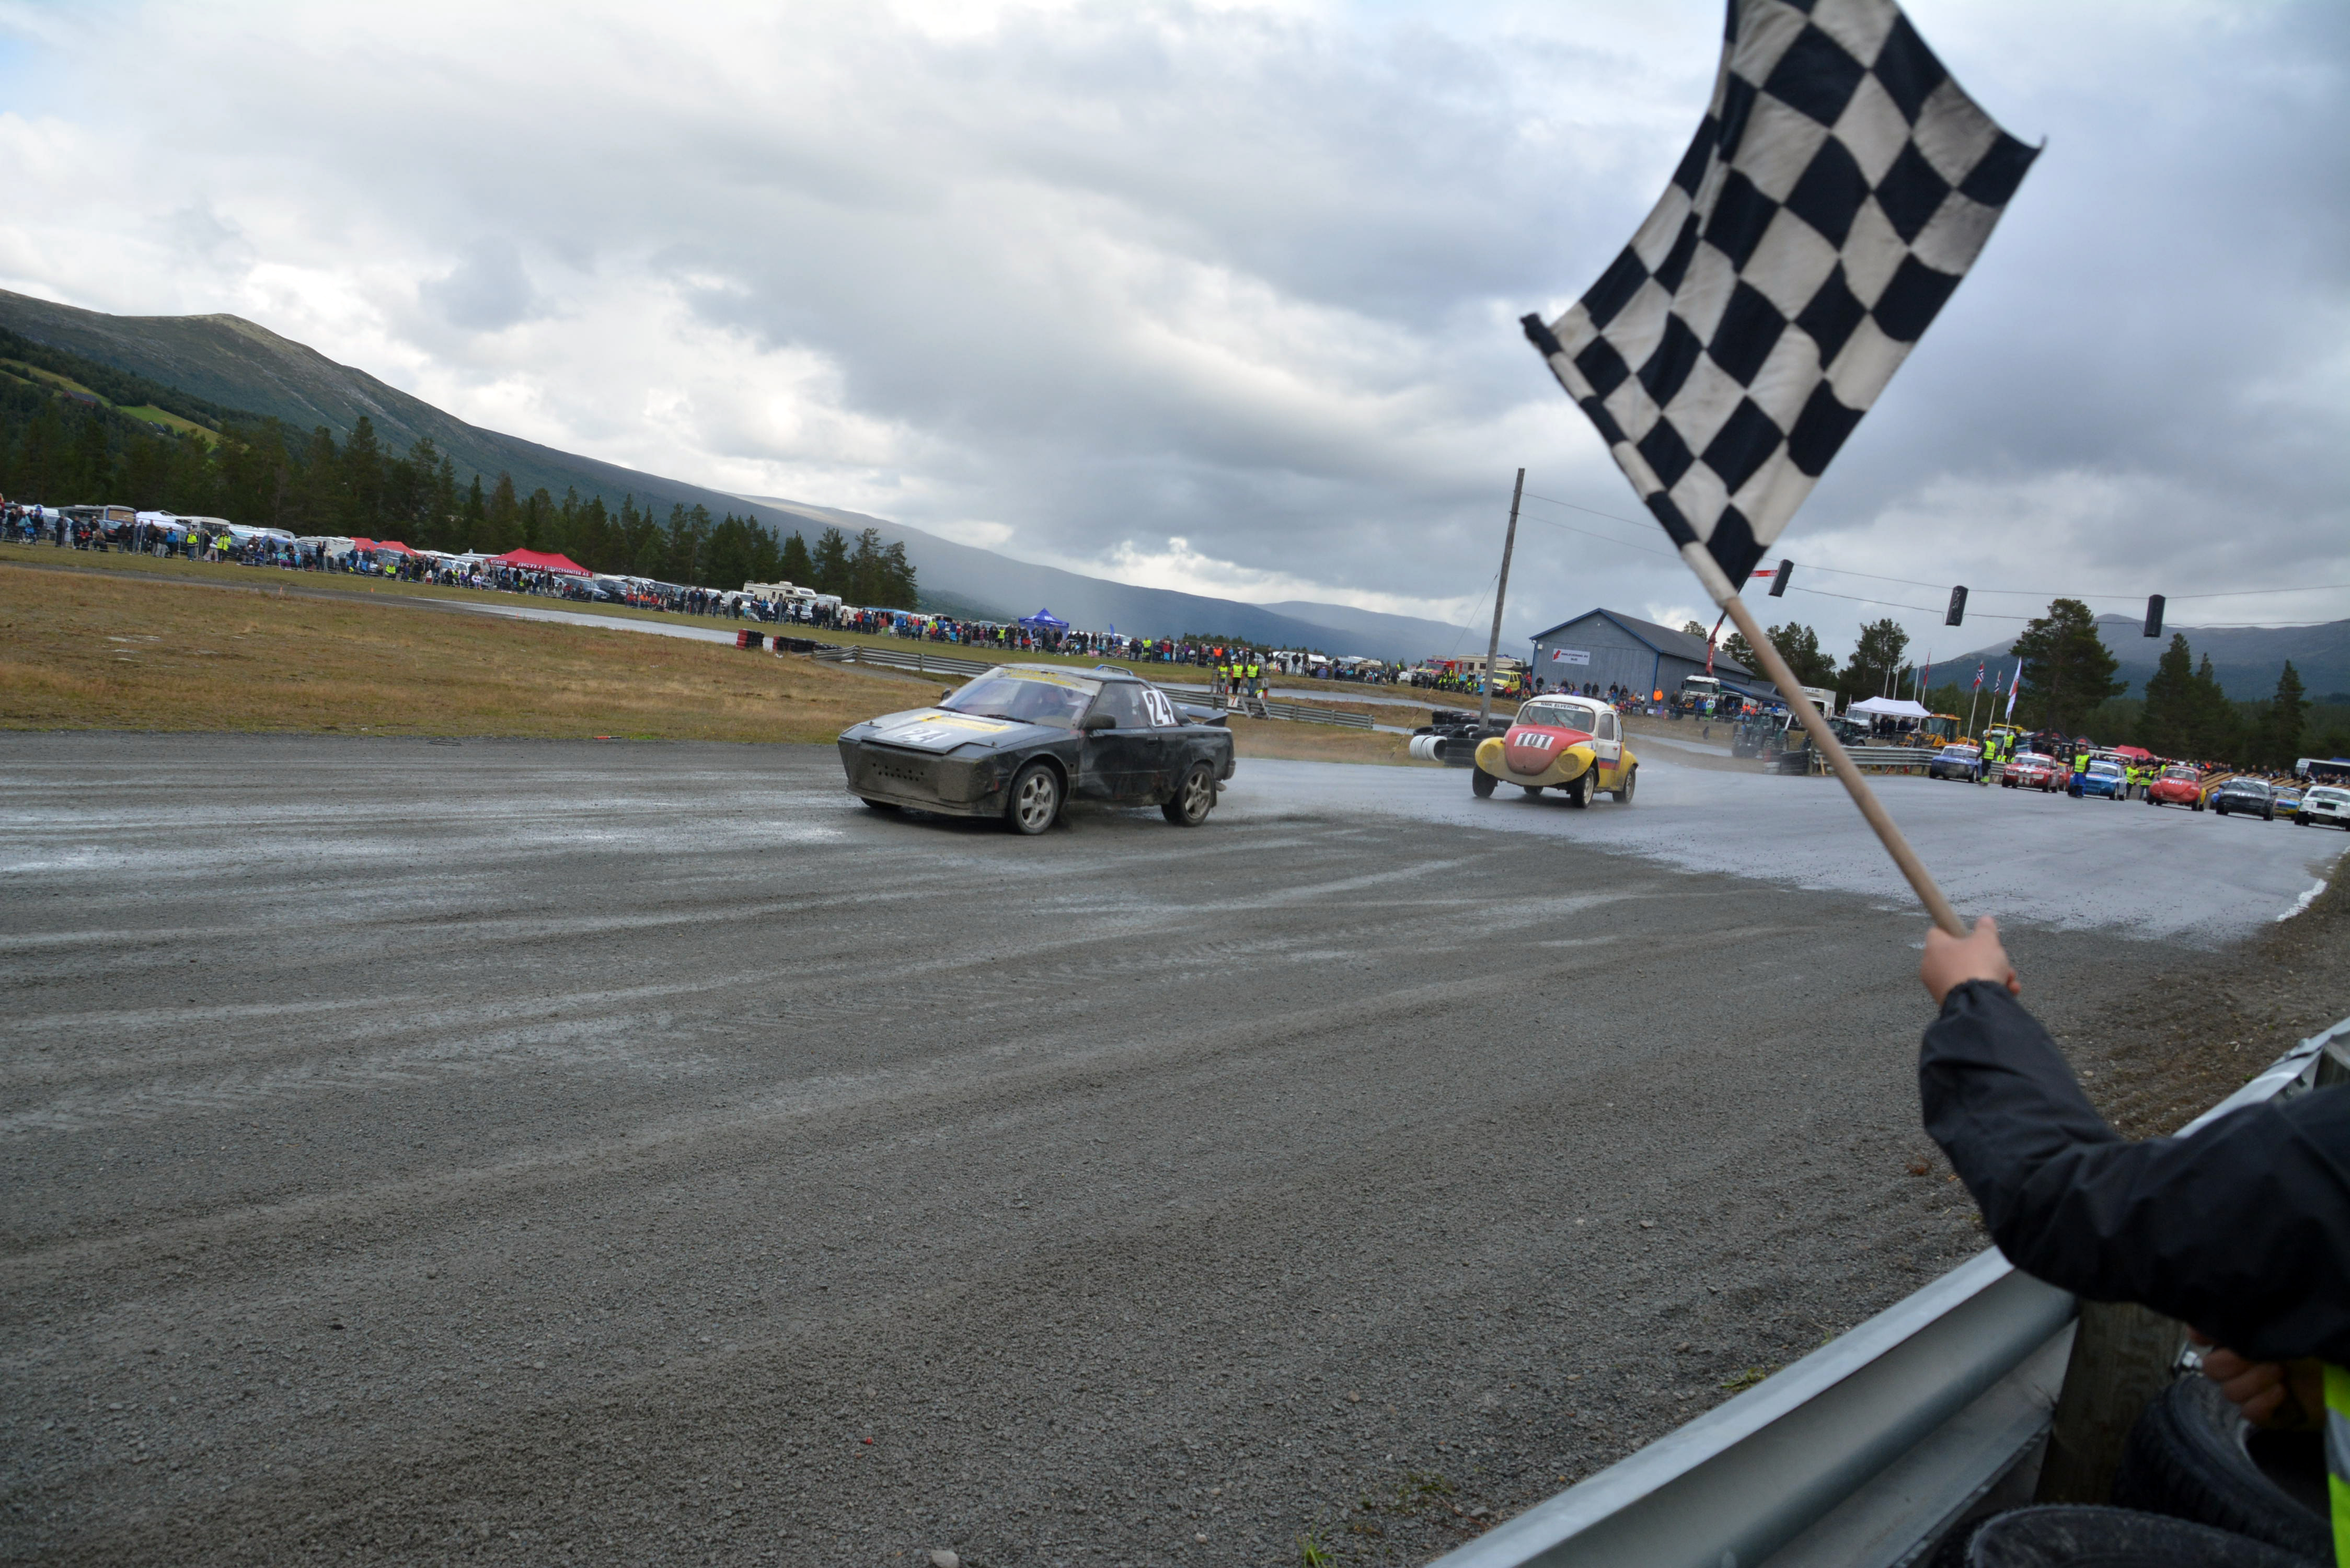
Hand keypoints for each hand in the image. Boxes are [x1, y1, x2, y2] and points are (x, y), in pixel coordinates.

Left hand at [1920, 916, 2019, 1004]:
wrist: (1977, 1004)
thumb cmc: (1977, 965)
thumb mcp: (1986, 940)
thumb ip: (1985, 928)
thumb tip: (1985, 919)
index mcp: (1935, 947)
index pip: (1938, 932)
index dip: (1956, 931)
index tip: (1972, 935)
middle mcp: (1932, 967)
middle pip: (1959, 956)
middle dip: (1984, 958)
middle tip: (1999, 960)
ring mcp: (1940, 987)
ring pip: (1969, 976)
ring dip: (1992, 975)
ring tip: (2009, 978)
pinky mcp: (1951, 1003)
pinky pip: (1971, 993)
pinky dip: (1989, 991)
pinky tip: (2009, 991)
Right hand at [2191, 1332, 2323, 1429]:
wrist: (2335, 1380)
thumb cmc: (2309, 1351)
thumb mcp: (2275, 1330)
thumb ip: (2242, 1325)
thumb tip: (2202, 1328)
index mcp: (2239, 1341)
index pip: (2202, 1336)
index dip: (2200, 1336)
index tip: (2205, 1337)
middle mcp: (2240, 1366)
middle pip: (2210, 1369)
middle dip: (2233, 1363)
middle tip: (2259, 1358)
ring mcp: (2251, 1392)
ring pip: (2230, 1392)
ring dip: (2255, 1382)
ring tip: (2280, 1374)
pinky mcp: (2264, 1415)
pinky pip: (2248, 1412)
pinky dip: (2264, 1402)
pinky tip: (2281, 1393)